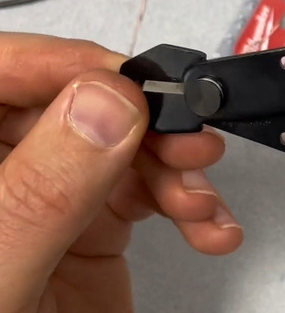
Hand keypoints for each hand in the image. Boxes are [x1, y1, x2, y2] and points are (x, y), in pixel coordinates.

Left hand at [0, 34, 242, 311]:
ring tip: (199, 198)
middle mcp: (1, 169)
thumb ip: (41, 190)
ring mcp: (49, 193)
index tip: (125, 82)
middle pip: (74, 101)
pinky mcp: (92, 223)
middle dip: (142, 120)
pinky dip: (190, 203)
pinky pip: (150, 189)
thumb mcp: (0, 278)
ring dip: (176, 166)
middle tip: (185, 138)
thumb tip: (104, 106)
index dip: (62, 63)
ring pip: (123, 141)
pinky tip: (207, 227)